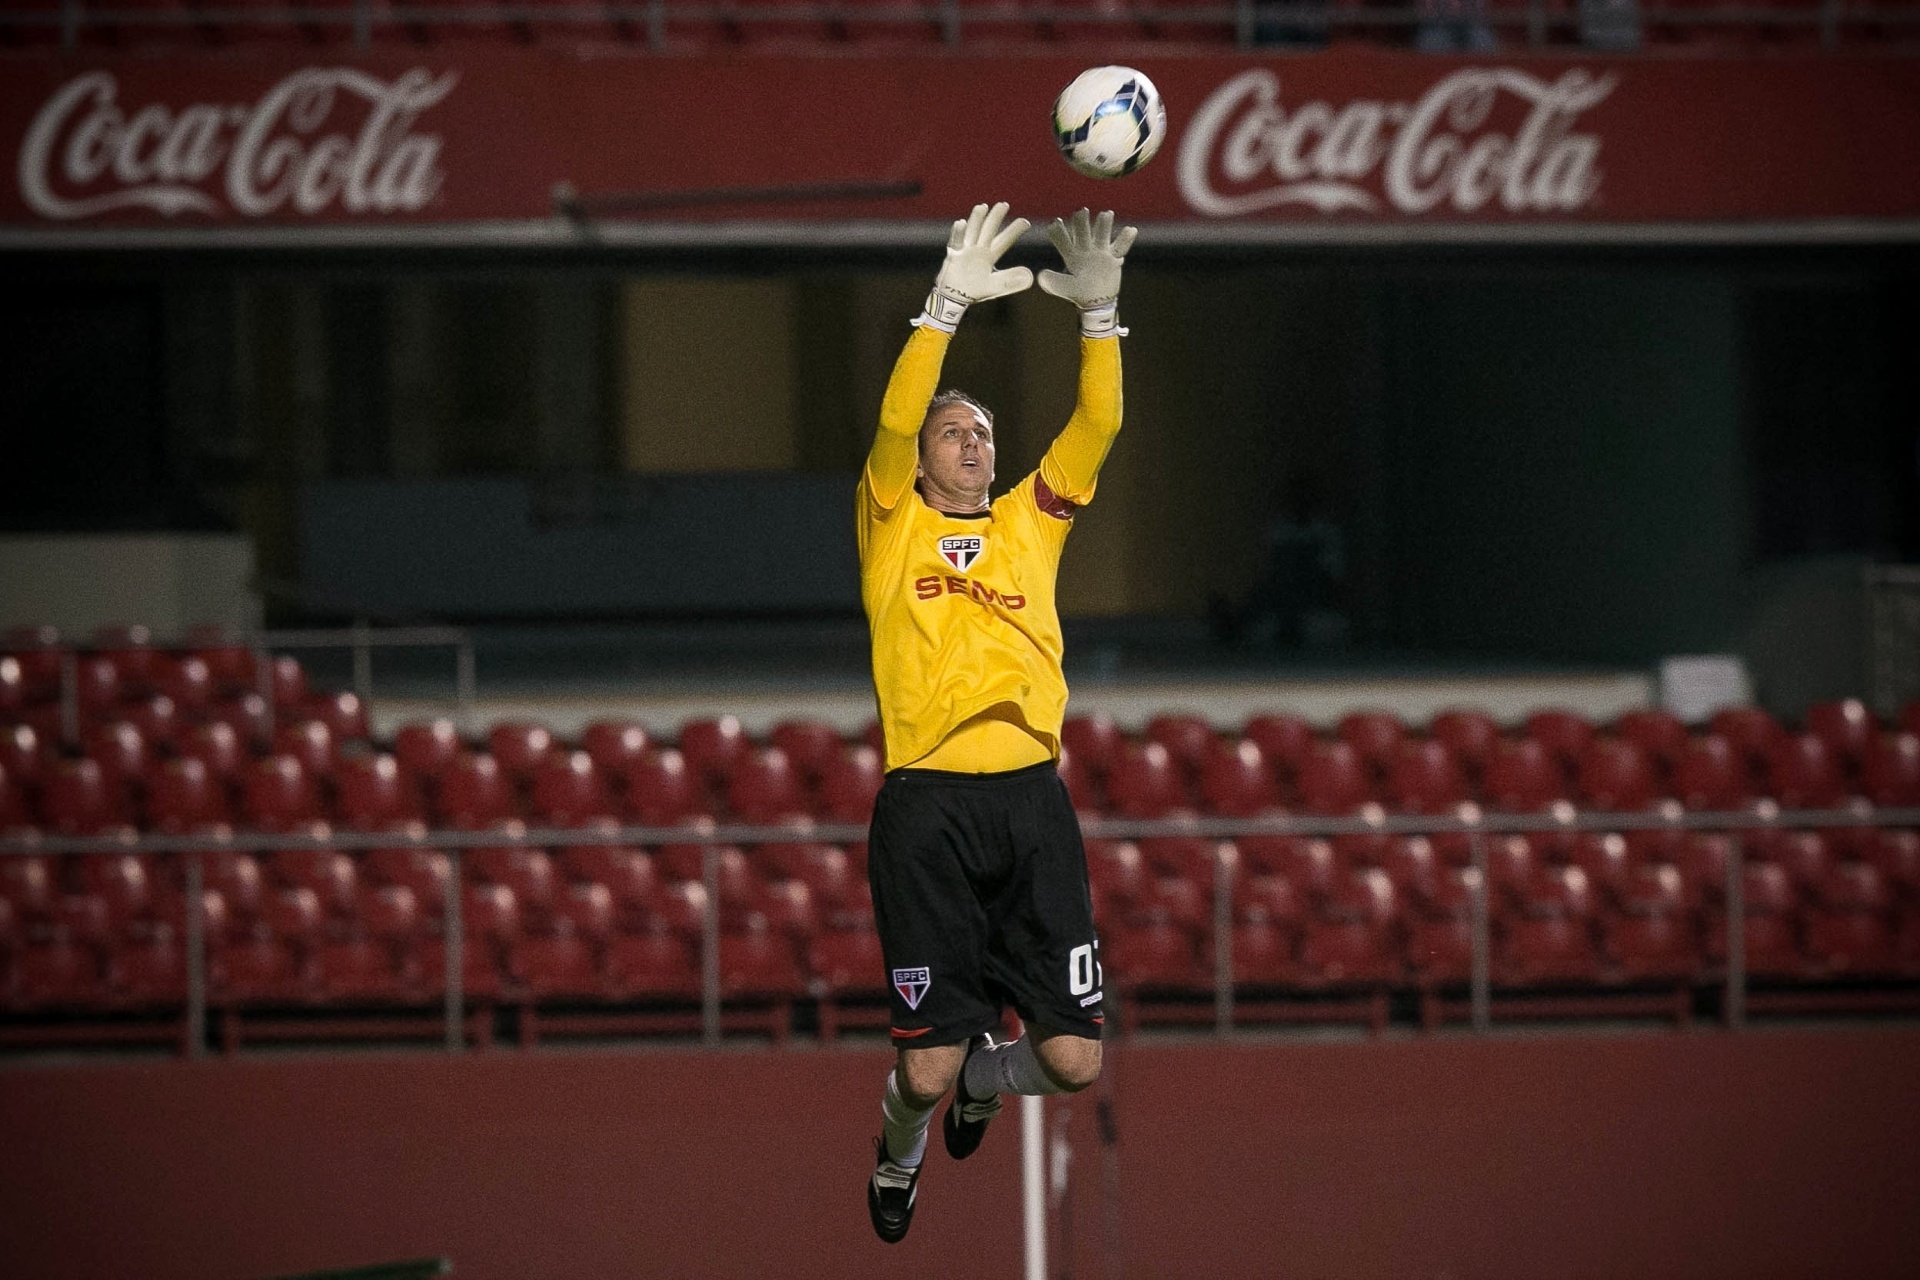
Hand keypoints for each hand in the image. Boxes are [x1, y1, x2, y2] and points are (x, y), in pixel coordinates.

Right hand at [918, 202, 1032, 332]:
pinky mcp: (953, 256)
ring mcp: (965, 251)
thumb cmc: (974, 291)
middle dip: (995, 218)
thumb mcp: (995, 286)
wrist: (954, 299)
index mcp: (989, 256)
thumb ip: (1010, 281)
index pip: (1004, 241)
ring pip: (972, 232)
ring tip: (983, 207)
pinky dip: (958, 233)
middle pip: (988, 231)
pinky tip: (961, 223)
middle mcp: (978, 250)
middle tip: (1004, 205)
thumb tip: (1030, 277)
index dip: (1014, 232)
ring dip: (976, 220)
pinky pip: (955, 243)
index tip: (1025, 222)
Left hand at [1038, 208, 1136, 336]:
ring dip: (1104, 225)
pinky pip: (1120, 247)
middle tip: (1081, 211)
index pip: (1064, 242)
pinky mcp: (1113, 258)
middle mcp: (1085, 250)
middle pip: (1083, 233)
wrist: (1097, 301)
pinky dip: (1125, 239)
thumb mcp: (1064, 288)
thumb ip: (1053, 282)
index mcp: (1071, 256)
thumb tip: (1040, 275)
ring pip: (1101, 235)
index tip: (1055, 223)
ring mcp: (1099, 252)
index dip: (1059, 233)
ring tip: (1106, 214)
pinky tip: (1131, 229)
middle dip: (1082, 223)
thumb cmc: (1079, 293)